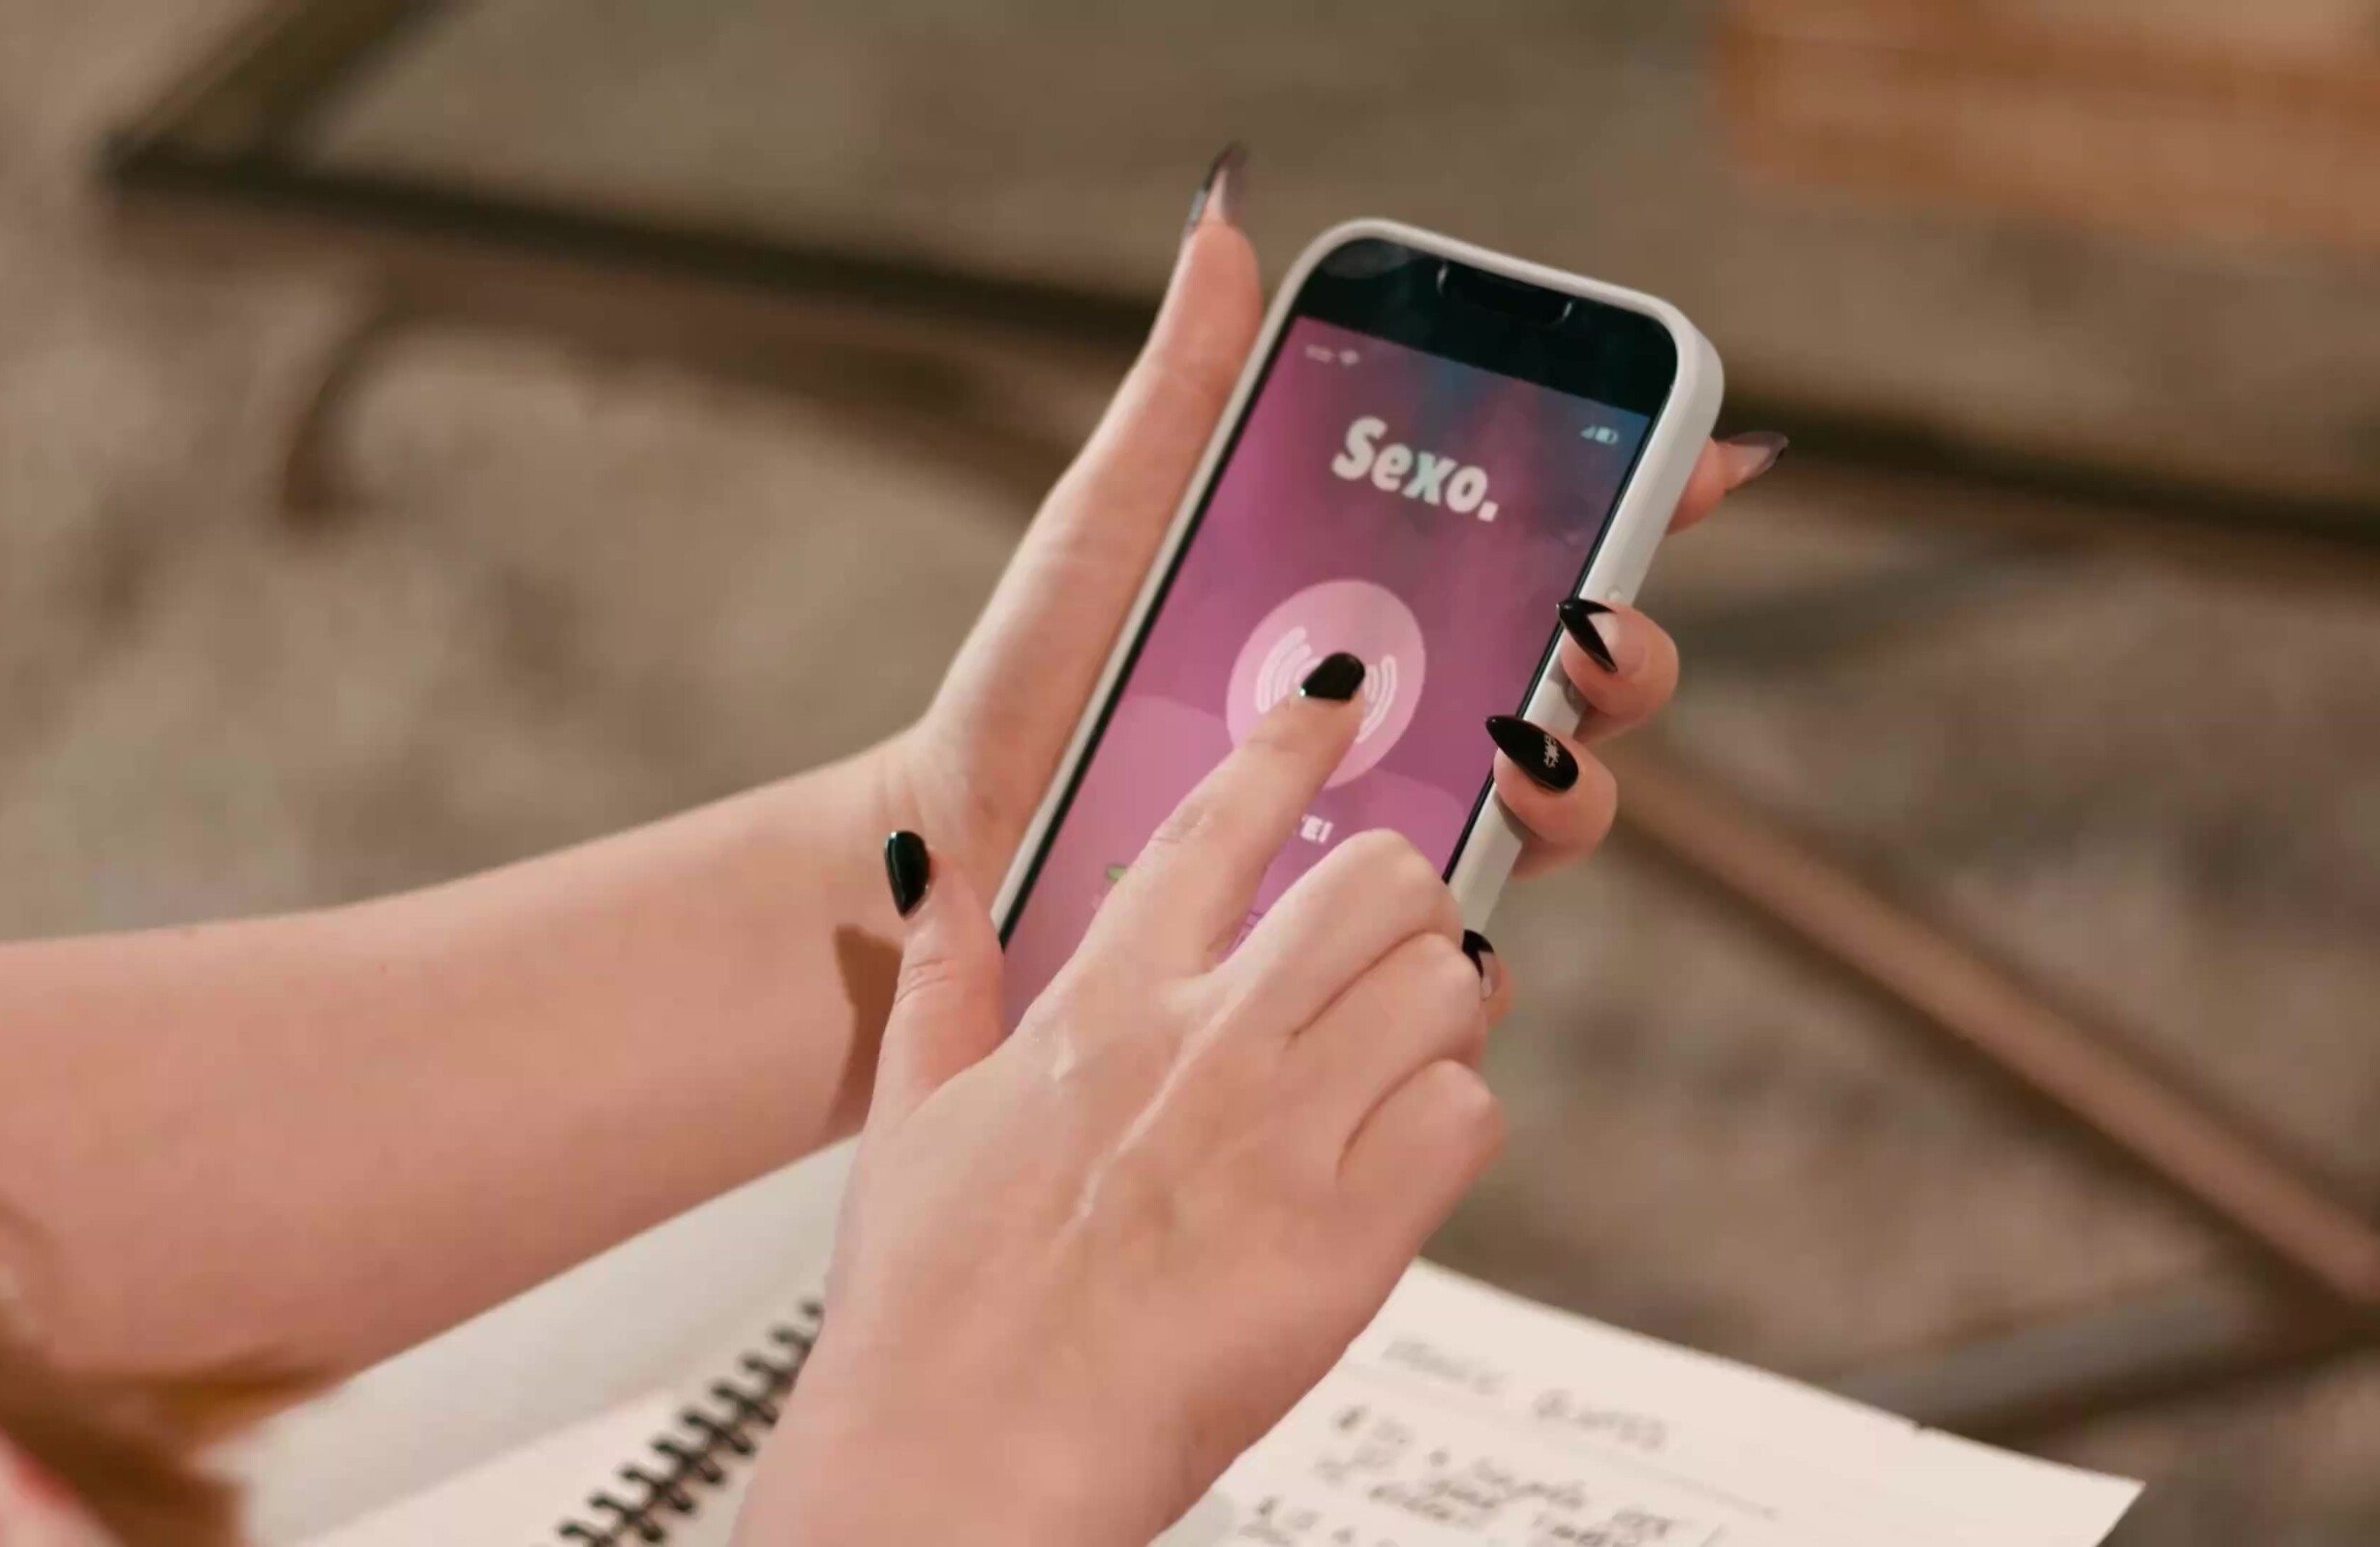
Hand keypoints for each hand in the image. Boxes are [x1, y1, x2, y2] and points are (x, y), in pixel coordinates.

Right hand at [743, 664, 1510, 1545]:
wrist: (960, 1462)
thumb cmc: (931, 1312)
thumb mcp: (911, 1120)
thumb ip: (938, 980)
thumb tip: (928, 870)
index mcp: (1100, 1003)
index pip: (1217, 823)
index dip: (1292, 745)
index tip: (1339, 705)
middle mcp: (1203, 1045)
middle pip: (1379, 886)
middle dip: (1407, 905)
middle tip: (1388, 951)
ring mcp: (1282, 1136)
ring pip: (1447, 989)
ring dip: (1440, 1017)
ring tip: (1396, 1065)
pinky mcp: (1348, 1241)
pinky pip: (1468, 1120)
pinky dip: (1453, 1129)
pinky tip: (1399, 1164)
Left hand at [877, 147, 1785, 892]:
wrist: (965, 839)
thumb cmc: (1036, 679)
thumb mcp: (1115, 522)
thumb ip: (1187, 393)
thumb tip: (1227, 226)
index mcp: (1370, 607)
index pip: (1534, 549)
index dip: (1635, 499)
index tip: (1691, 454)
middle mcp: (1404, 714)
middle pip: (1577, 678)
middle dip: (1623, 645)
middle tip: (1587, 624)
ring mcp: (1386, 820)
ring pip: (1552, 803)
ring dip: (1576, 773)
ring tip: (1522, 738)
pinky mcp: (1348, 928)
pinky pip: (1459, 927)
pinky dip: (1488, 905)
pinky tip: (1467, 860)